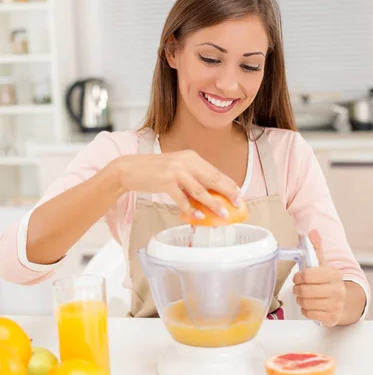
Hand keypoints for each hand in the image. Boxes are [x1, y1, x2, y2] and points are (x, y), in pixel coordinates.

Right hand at [116, 150, 241, 218]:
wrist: (130, 169)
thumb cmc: (154, 171)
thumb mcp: (177, 169)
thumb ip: (192, 178)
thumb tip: (209, 195)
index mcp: (191, 157)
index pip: (215, 172)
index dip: (229, 184)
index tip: (239, 194)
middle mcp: (186, 161)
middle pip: (212, 179)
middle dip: (227, 193)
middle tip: (238, 204)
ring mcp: (176, 171)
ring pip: (200, 190)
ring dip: (212, 203)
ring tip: (222, 214)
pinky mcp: (165, 182)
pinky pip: (182, 199)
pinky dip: (191, 208)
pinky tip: (198, 216)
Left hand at [293, 230, 345, 326]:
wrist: (345, 301)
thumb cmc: (328, 281)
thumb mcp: (323, 264)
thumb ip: (315, 249)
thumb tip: (312, 232)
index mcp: (334, 274)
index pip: (308, 275)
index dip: (298, 277)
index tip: (298, 277)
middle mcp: (337, 290)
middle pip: (305, 291)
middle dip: (297, 289)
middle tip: (298, 288)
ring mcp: (336, 305)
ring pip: (305, 303)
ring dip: (300, 299)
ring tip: (303, 296)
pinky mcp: (332, 318)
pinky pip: (309, 314)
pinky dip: (305, 309)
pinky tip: (310, 305)